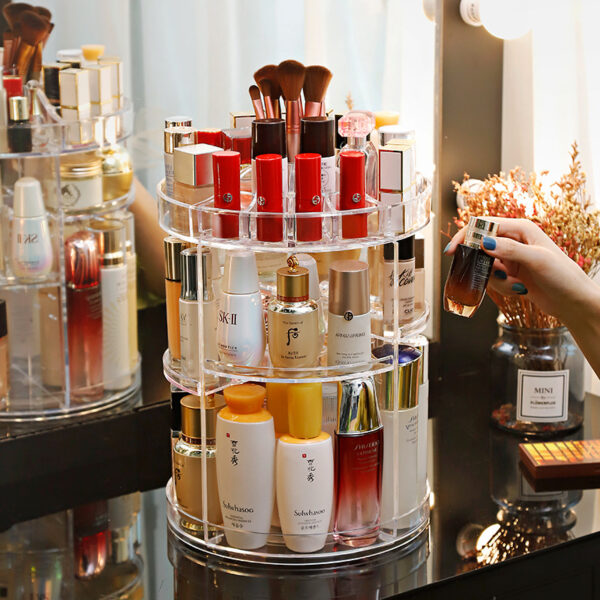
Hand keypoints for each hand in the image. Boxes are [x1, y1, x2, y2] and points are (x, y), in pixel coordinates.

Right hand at [444, 217, 591, 324]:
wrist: (573, 301)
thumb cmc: (564, 276)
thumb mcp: (537, 259)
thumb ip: (510, 249)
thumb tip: (484, 242)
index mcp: (520, 228)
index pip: (484, 225)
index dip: (466, 236)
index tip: (453, 251)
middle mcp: (514, 240)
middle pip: (480, 247)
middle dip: (482, 264)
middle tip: (487, 275)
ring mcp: (511, 258)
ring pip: (486, 266)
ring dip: (496, 280)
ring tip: (516, 286)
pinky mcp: (510, 274)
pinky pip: (493, 279)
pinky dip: (502, 287)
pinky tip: (519, 290)